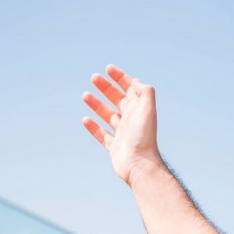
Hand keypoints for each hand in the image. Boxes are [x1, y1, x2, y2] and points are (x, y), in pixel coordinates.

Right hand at [81, 64, 160, 184]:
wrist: (140, 164)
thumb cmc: (144, 137)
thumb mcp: (147, 109)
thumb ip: (144, 92)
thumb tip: (134, 81)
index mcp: (140, 110)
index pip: (130, 89)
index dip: (120, 77)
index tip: (108, 68)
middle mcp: (131, 120)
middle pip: (118, 99)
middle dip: (106, 87)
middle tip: (94, 77)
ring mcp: (123, 133)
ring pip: (108, 115)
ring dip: (97, 104)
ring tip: (85, 95)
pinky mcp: (114, 147)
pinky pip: (102, 135)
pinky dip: (94, 127)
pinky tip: (85, 120)